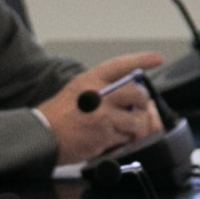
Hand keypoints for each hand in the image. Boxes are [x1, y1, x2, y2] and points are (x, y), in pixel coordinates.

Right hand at [42, 54, 168, 163]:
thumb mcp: (76, 90)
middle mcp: (98, 95)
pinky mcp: (105, 135)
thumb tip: (125, 90)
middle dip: (141, 102)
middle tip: (138, 107)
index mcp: (90, 80)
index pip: (121, 65)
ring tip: (123, 126)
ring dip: (133, 125)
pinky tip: (112, 138)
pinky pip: (126, 137)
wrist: (43, 136)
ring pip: (135, 118)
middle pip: (136, 93)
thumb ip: (100, 87)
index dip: (141, 60)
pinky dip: (123, 139)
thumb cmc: (57, 115)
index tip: (156, 58)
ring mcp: (103, 116)